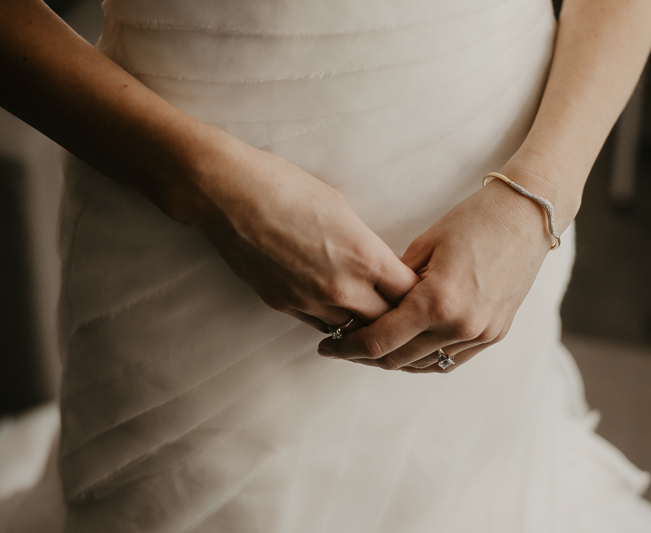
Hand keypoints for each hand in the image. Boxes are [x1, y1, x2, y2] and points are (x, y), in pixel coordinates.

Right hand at [176, 132, 419, 330]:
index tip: (420, 290)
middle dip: (397, 317)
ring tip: (371, 315)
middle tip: (401, 311)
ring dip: (364, 324)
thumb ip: (365, 244)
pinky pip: (321, 325)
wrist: (230, 196)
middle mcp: (343, 287)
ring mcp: (312, 301)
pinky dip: (333, 321)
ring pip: (353, 331)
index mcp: (365, 256)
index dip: (419, 294)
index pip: (410, 294)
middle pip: (387, 323)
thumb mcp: (342, 208)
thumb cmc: (287, 188)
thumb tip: (376, 262)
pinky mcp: (285, 306)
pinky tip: (336, 308)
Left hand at [317, 178, 552, 371]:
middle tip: (342, 348)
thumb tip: (368, 305)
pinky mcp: (495, 334)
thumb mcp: (424, 246)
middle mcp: (460, 326)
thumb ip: (394, 283)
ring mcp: (481, 334)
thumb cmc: (472, 220)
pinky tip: (407, 350)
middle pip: (399, 359)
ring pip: (425, 365)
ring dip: (395, 361)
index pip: (380, 340)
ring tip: (371, 350)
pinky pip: (451, 360)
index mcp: (437, 302)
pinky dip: (425, 359)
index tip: (328, 346)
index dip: (348, 346)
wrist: (527, 215)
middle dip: (365, 357)